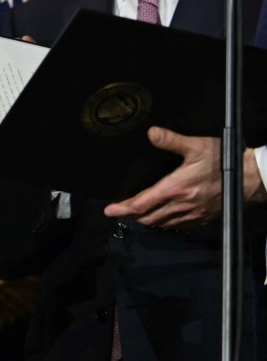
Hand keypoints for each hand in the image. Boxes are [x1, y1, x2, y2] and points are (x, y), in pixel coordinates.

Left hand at [104, 127, 220, 229]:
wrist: (250, 178)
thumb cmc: (224, 161)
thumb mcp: (196, 146)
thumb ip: (171, 141)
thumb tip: (151, 133)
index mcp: (175, 188)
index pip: (141, 204)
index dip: (123, 208)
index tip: (110, 210)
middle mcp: (181, 205)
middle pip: (148, 217)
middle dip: (131, 216)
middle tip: (120, 212)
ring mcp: (192, 214)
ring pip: (162, 224)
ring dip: (147, 221)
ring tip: (136, 216)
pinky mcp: (203, 218)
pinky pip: (178, 226)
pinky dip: (165, 224)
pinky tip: (162, 219)